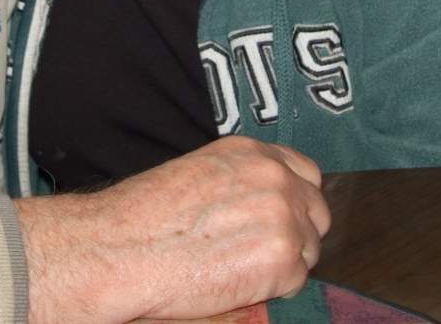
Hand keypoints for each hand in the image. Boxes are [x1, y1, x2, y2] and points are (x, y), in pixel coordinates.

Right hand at [16, 136, 329, 323]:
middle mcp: (274, 177)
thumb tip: (264, 205)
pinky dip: (273, 289)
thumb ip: (240, 179)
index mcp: (251, 152)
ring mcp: (283, 217)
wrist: (124, 245)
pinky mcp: (282, 260)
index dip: (296, 199)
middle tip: (262, 250)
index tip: (282, 217)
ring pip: (309, 249)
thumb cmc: (147, 213)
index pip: (305, 173)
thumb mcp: (200, 172)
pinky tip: (237, 282)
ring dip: (285, 262)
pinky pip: (296, 281)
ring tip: (240, 266)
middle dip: (297, 233)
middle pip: (316, 212)